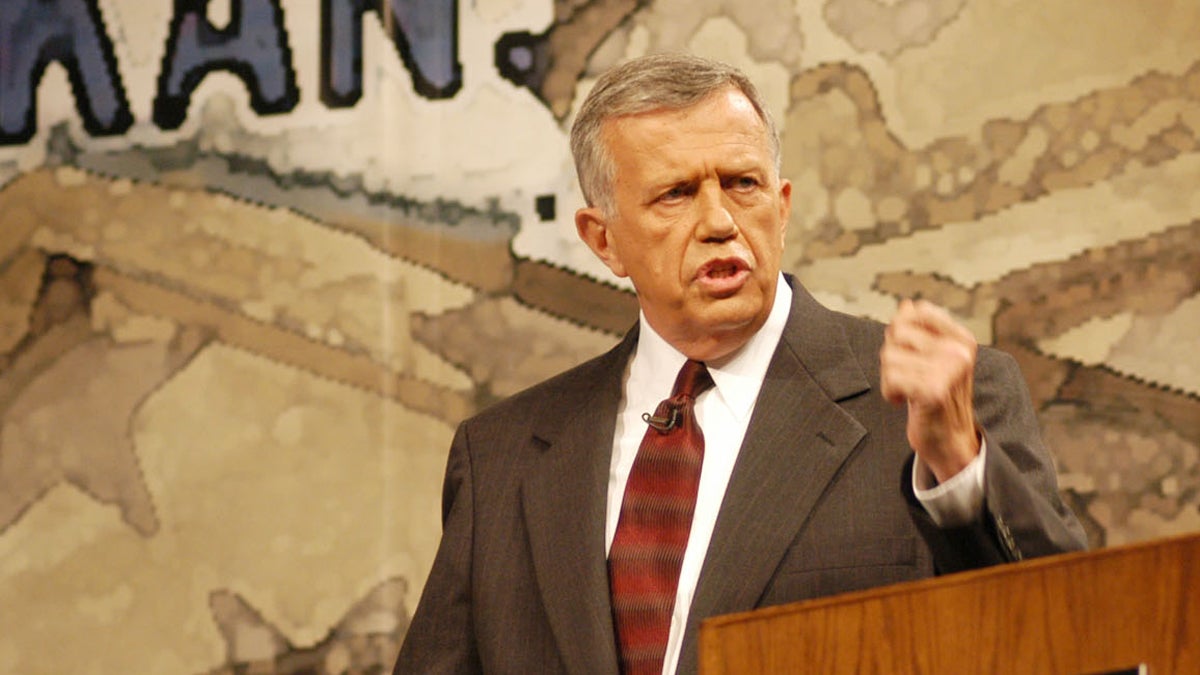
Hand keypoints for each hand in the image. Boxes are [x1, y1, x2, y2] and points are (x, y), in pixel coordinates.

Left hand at [880, 299, 980, 482]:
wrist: (950, 440)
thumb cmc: (937, 397)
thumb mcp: (932, 359)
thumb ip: (920, 332)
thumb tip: (906, 304)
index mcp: (961, 339)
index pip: (919, 311)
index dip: (901, 329)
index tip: (909, 352)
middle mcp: (958, 351)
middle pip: (898, 332)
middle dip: (892, 355)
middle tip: (906, 375)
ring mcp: (948, 370)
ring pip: (889, 356)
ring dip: (889, 377)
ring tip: (905, 390)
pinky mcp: (933, 390)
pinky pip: (891, 378)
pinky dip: (888, 391)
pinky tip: (901, 401)